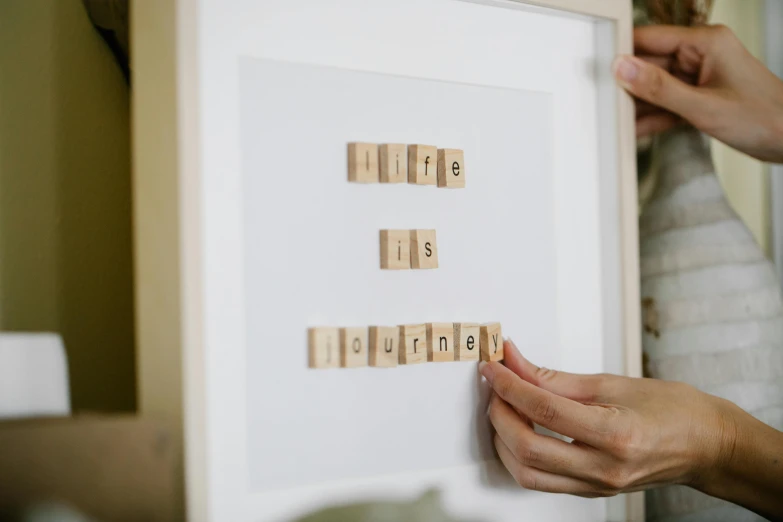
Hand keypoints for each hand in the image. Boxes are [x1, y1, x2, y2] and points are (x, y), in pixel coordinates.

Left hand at [480, 340, 734, 496]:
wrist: (707, 446)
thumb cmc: (673, 410)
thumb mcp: (614, 383)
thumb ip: (557, 378)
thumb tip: (516, 362)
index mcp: (615, 435)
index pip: (544, 411)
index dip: (509, 385)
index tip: (493, 366)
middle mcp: (603, 468)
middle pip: (528, 448)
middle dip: (499, 412)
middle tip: (494, 384)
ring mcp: (596, 486)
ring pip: (527, 473)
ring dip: (503, 438)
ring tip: (502, 406)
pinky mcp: (591, 492)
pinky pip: (541, 480)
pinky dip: (519, 455)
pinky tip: (517, 429)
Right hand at [612, 24, 782, 162]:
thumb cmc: (763, 118)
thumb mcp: (703, 106)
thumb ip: (659, 88)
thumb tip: (623, 68)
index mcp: (705, 42)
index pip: (651, 39)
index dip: (622, 52)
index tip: (597, 67)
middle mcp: (701, 55)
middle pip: (650, 64)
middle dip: (628, 85)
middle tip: (603, 103)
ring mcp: (699, 77)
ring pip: (656, 87)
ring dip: (638, 105)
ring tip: (615, 120)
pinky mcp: (700, 98)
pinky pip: (667, 104)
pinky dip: (653, 117)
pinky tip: (634, 130)